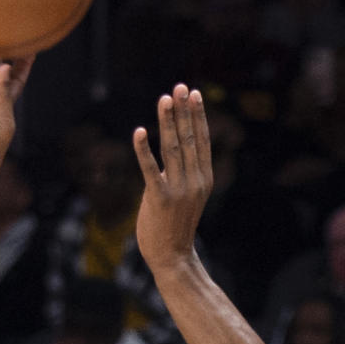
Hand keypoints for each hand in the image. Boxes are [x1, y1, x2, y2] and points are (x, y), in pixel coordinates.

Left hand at [133, 84, 211, 276]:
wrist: (171, 256)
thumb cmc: (174, 225)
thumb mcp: (185, 195)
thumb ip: (180, 172)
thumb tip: (171, 146)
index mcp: (204, 179)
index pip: (202, 141)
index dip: (198, 115)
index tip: (193, 93)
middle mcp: (194, 181)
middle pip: (189, 139)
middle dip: (184, 111)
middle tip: (180, 87)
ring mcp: (178, 190)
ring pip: (172, 148)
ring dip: (167, 121)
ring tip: (165, 98)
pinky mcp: (159, 198)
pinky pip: (150, 169)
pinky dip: (144, 149)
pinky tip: (140, 131)